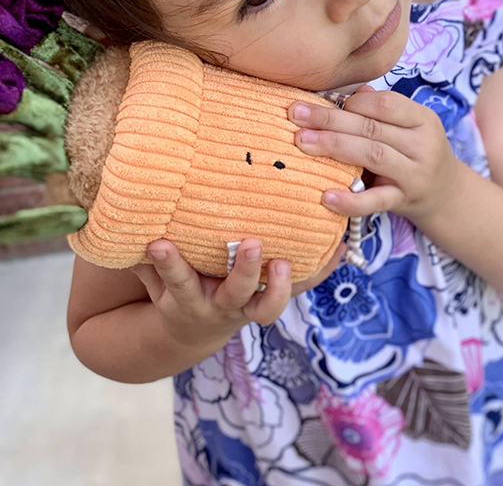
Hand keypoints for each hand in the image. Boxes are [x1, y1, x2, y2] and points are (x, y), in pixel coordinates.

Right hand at [132, 238, 346, 347]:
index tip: (160, 244)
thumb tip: (121, 216)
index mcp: (186, 298)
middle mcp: (221, 306)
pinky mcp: (270, 299)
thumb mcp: (153, 279)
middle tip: (253, 243)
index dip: (168, 263)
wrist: (192, 330)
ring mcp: (248, 306)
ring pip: (268, 307)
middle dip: (244, 271)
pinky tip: (337, 246)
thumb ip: (142, 255)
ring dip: (281, 286)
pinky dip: (318, 271)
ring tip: (287, 261)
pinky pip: (299, 290)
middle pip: (235, 295)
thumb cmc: (171, 290)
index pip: (176, 280)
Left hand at [290, 86, 461, 225]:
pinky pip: (375, 201)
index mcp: (423, 120)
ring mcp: (414, 175)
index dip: (354, 101)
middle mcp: (422, 145)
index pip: (387, 103)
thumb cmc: (416, 152)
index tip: (324, 101)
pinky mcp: (403, 201)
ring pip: (372, 156)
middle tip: (295, 115)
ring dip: (333, 147)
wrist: (446, 196)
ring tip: (301, 141)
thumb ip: (382, 109)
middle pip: (372, 128)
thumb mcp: (410, 126)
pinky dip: (350, 200)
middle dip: (330, 120)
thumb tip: (352, 92)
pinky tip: (326, 196)